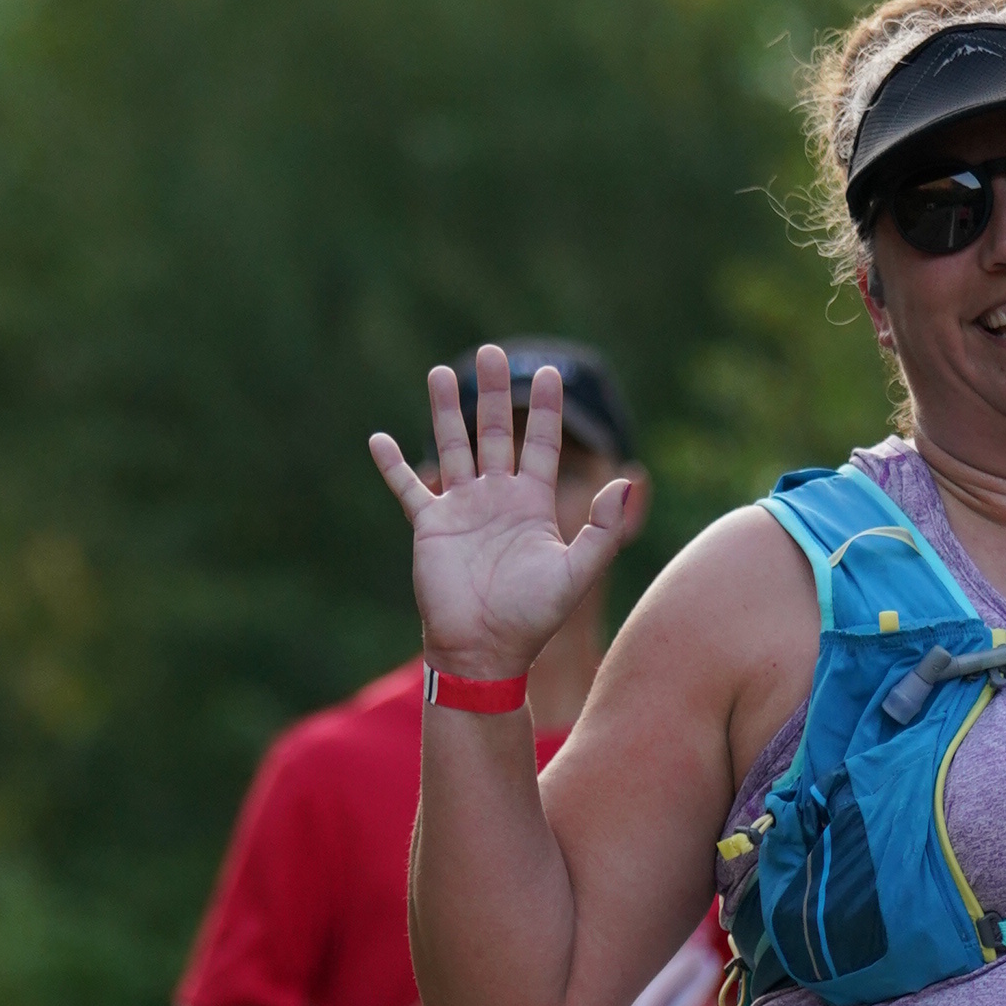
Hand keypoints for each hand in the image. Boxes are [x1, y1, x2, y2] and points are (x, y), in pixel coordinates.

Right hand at [369, 347, 637, 679]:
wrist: (485, 651)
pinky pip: (409, 488)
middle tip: (494, 353)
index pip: (541, 445)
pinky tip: (380, 439)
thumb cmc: (532, 618)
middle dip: (494, 394)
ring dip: (444, 411)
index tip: (550, 374)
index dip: (546, 411)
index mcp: (532, 505)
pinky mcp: (430, 526)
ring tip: (440, 372)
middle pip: (495, 434)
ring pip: (453, 447)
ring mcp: (461, 510)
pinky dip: (393, 465)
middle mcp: (496, 499)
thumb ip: (603, 530)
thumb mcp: (577, 574)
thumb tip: (625, 483)